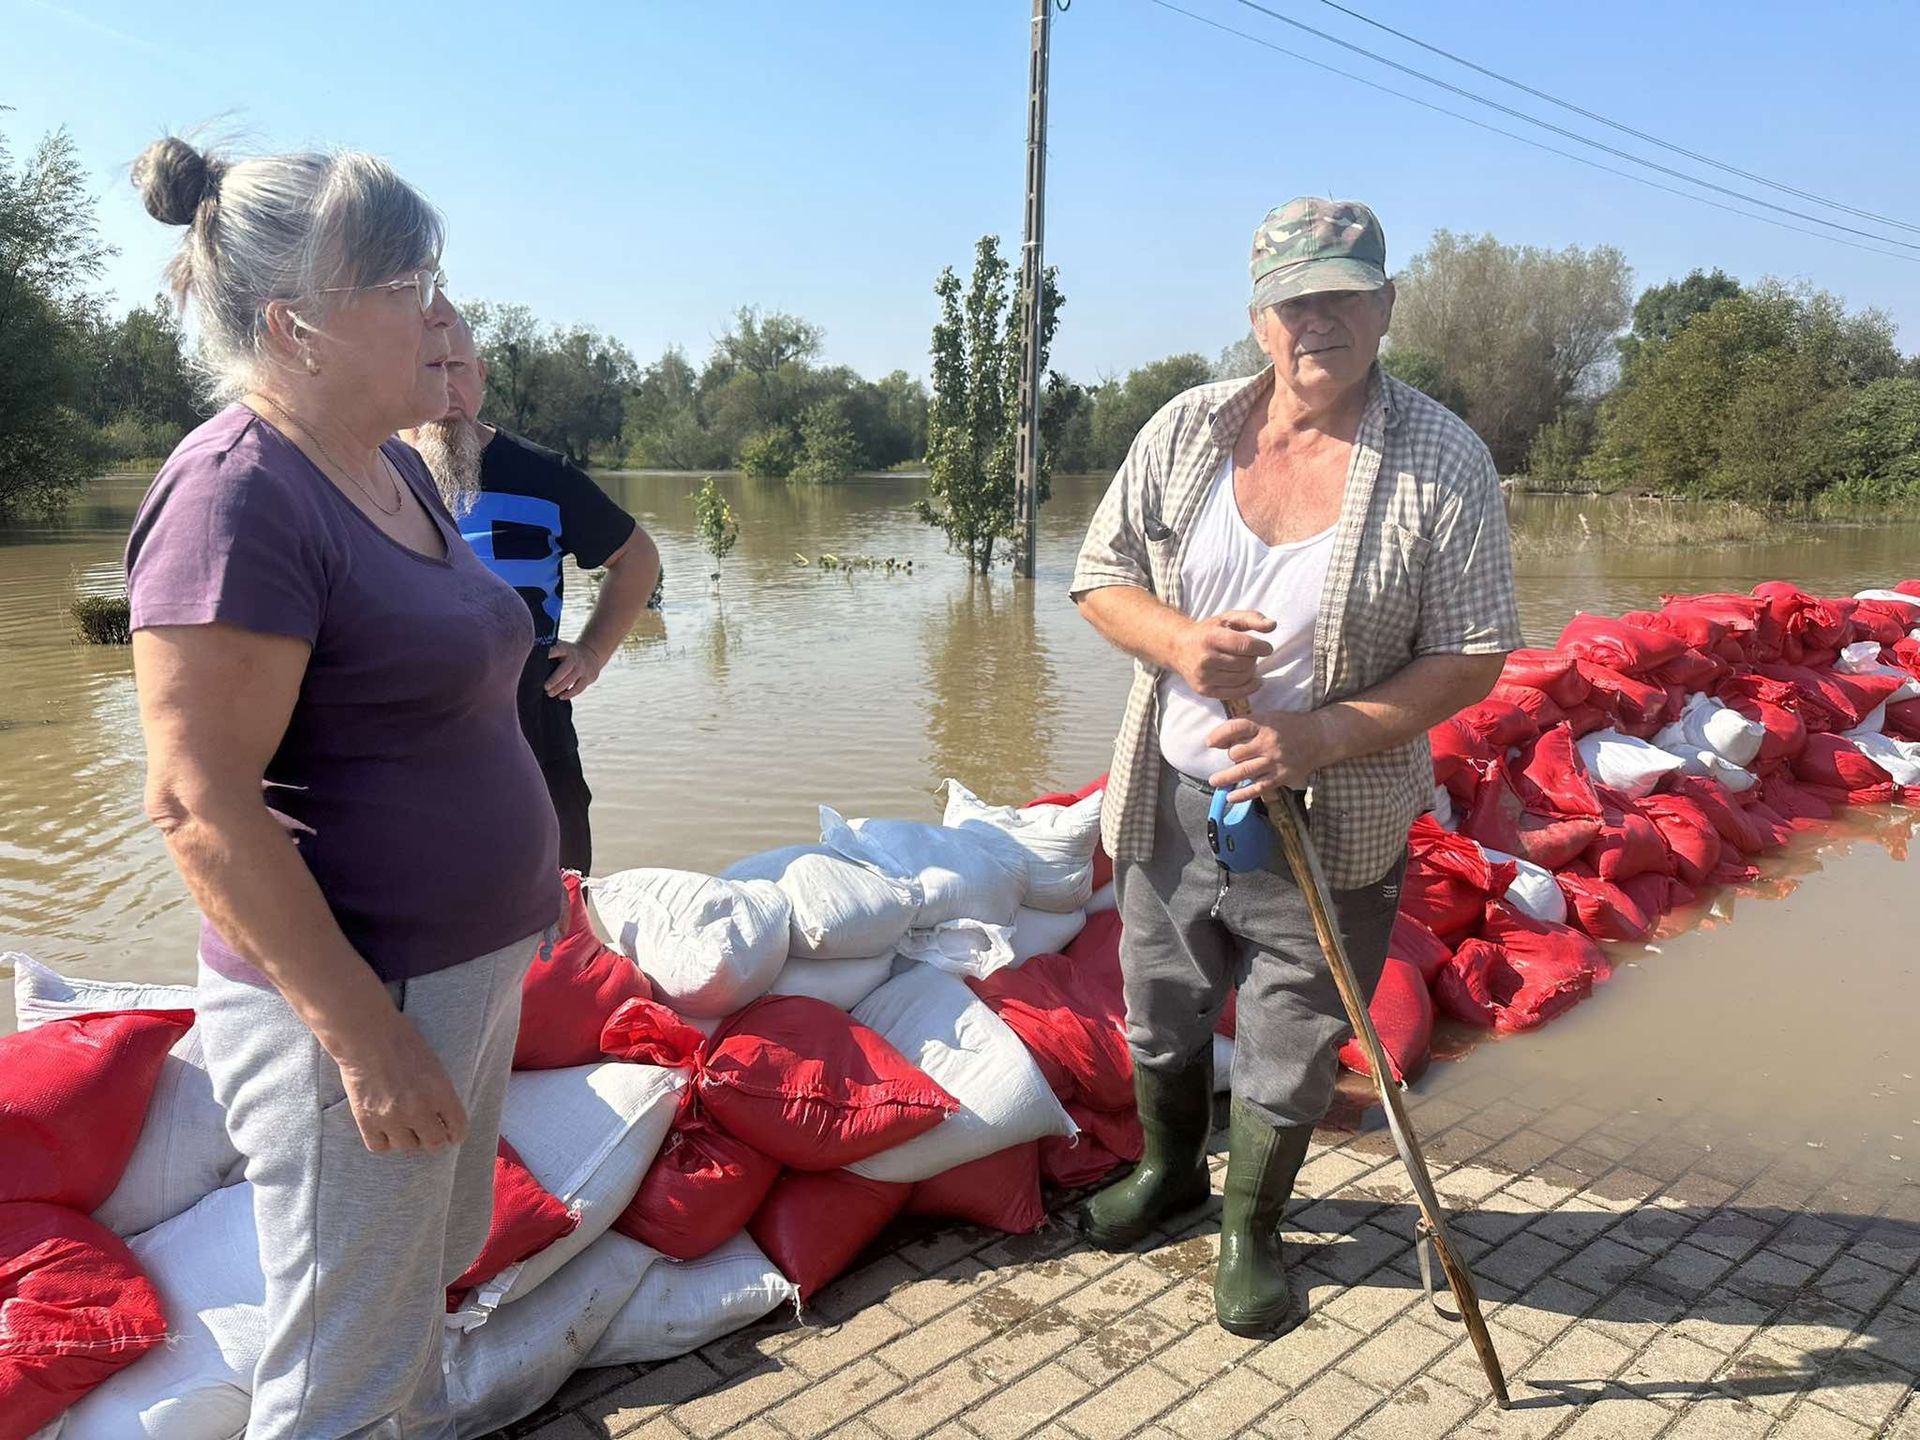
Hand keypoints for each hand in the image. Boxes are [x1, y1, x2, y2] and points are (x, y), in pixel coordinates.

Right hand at [331, 1013, 468, 1153]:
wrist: (366, 1034)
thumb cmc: (401, 1039)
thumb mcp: (433, 1063)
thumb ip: (440, 1090)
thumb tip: (442, 1114)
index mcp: (440, 1091)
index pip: (457, 1127)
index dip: (456, 1133)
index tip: (452, 1134)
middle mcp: (419, 1109)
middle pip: (434, 1143)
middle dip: (434, 1139)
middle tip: (429, 1134)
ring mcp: (392, 1117)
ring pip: (407, 1147)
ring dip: (408, 1139)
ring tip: (405, 1128)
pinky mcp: (367, 1120)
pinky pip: (379, 1146)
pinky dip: (383, 1141)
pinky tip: (385, 1130)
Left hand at [544, 640, 604, 698]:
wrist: (591, 653)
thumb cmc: (567, 653)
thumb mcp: (560, 647)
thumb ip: (548, 650)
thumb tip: (527, 656)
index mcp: (565, 649)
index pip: (556, 650)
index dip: (549, 654)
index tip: (538, 660)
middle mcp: (574, 658)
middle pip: (564, 669)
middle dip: (554, 679)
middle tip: (545, 687)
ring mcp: (582, 668)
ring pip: (571, 680)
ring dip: (560, 688)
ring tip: (550, 694)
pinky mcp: (588, 677)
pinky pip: (579, 688)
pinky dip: (570, 694)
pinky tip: (561, 696)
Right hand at [1173, 611, 1274, 700]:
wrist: (1179, 647)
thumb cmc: (1208, 631)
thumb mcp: (1228, 618)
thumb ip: (1252, 618)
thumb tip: (1272, 625)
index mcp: (1210, 638)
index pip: (1245, 646)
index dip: (1262, 647)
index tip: (1266, 648)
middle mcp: (1205, 659)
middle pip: (1245, 663)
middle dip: (1253, 658)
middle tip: (1249, 654)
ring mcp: (1203, 677)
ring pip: (1242, 678)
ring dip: (1250, 671)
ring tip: (1246, 663)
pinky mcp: (1204, 690)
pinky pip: (1235, 693)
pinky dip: (1249, 687)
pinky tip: (1254, 679)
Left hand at [1207, 709, 1332, 803]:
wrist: (1320, 737)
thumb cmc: (1290, 726)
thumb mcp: (1269, 717)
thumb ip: (1247, 726)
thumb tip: (1219, 740)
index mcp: (1264, 724)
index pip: (1234, 728)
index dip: (1218, 735)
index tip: (1210, 743)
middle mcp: (1268, 743)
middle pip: (1236, 752)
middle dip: (1231, 755)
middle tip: (1234, 756)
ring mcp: (1275, 761)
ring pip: (1243, 771)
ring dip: (1225, 778)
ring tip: (1214, 781)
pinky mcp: (1281, 777)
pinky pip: (1258, 788)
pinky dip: (1243, 794)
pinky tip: (1231, 797)